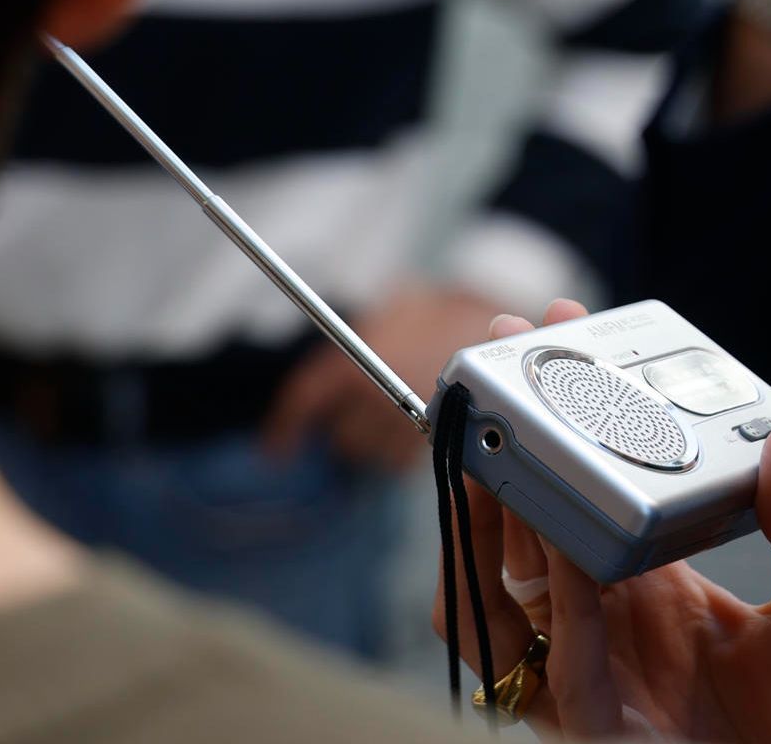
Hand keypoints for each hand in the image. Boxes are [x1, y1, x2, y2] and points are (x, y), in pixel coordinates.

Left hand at [262, 282, 505, 471]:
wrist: (495, 329)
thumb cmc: (445, 311)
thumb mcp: (395, 306)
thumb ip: (361, 335)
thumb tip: (341, 345)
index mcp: (353, 368)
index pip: (304, 400)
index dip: (284, 426)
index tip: (275, 447)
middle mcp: (372, 403)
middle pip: (340, 436)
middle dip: (345, 427)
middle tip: (358, 410)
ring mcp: (402, 430)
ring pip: (368, 454)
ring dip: (372, 441)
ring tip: (390, 417)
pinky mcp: (432, 448)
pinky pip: (399, 463)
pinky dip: (399, 451)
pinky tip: (410, 430)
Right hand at [435, 305, 770, 742]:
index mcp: (654, 594)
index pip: (581, 502)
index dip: (562, 429)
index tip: (561, 346)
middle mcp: (612, 633)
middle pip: (519, 544)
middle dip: (500, 460)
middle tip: (504, 377)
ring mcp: (600, 685)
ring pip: (504, 606)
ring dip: (498, 528)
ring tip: (513, 451)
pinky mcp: (604, 736)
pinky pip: (562, 672)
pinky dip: (560, 608)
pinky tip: (569, 551)